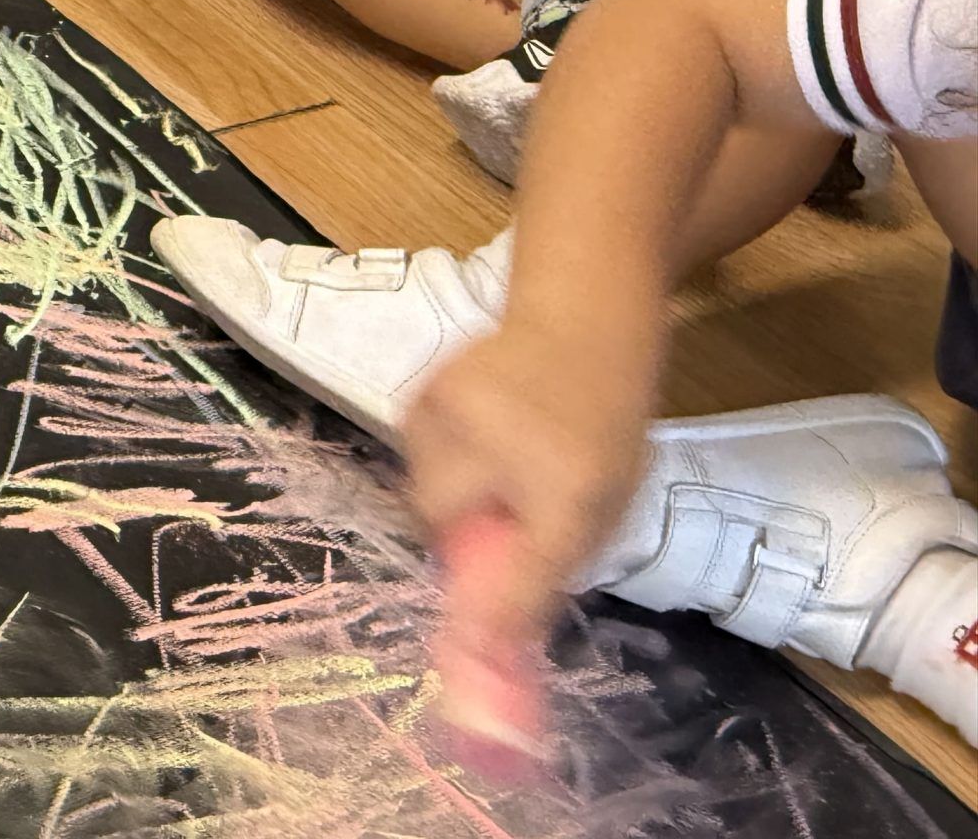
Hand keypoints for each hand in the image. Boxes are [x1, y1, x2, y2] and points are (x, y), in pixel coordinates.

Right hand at [401, 323, 652, 702]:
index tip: (471, 687)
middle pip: (440, 524)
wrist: (580, 325)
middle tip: (493, 519)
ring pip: (421, 490)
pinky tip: (473, 434)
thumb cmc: (601, 428)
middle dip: (458, 533)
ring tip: (493, 464)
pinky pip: (410, 454)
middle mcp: (504, 449)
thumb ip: (545, 576)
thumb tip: (488, 649)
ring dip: (447, 494)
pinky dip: (435, 460)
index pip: (522, 573)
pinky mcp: (419, 391)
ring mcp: (455, 411)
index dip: (492, 627)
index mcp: (568, 488)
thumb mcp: (602, 509)